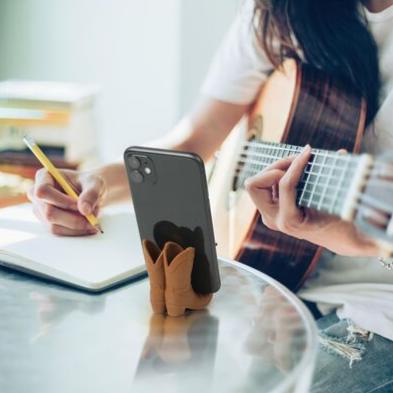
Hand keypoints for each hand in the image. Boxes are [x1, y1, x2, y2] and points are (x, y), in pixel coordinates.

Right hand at [28, 168, 105, 235]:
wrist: (89, 193)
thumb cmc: (89, 183)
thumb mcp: (95, 183)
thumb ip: (92, 193)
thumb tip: (84, 210)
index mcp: (44, 176)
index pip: (43, 191)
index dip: (62, 201)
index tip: (80, 205)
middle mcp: (36, 194)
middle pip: (49, 212)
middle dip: (73, 218)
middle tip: (92, 219)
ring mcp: (40, 210)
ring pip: (54, 226)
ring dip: (76, 226)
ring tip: (92, 219)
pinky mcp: (46, 223)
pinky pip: (59, 232)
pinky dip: (75, 231)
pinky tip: (88, 226)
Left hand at [245, 145, 378, 256]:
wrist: (338, 239)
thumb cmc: (343, 221)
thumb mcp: (341, 202)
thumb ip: (339, 180)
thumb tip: (341, 152)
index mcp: (289, 220)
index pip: (284, 184)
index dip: (296, 165)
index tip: (309, 151)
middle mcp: (274, 220)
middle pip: (254, 184)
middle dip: (274, 167)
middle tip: (298, 159)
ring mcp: (269, 215)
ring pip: (256, 183)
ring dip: (275, 169)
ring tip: (299, 163)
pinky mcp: (270, 210)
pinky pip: (263, 186)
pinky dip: (278, 175)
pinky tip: (296, 172)